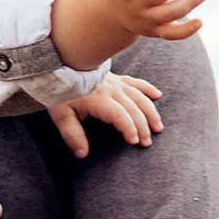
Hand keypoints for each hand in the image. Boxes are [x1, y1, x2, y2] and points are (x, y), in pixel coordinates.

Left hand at [45, 74, 166, 157]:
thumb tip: (82, 154)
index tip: (134, 141)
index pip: (120, 115)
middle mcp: (111, 90)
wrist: (59, 64)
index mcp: (99, 99)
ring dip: (150, 112)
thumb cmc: (60, 91)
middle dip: (143, 126)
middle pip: (133, 109)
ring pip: (140, 97)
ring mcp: (116, 82)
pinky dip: (148, 89)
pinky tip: (158, 96)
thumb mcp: (61, 115)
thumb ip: (73, 135)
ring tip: (158, 127)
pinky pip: (136, 82)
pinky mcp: (116, 78)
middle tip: (147, 142)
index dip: (129, 128)